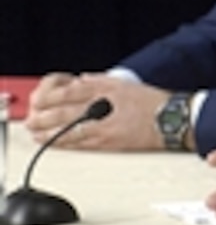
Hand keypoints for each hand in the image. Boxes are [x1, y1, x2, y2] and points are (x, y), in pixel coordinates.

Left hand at [26, 73, 166, 150]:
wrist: (172, 120)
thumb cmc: (153, 102)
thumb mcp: (125, 83)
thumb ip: (100, 80)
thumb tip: (80, 81)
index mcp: (108, 89)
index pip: (71, 90)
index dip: (52, 95)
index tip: (42, 98)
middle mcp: (105, 107)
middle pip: (65, 111)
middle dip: (45, 115)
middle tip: (34, 117)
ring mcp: (105, 126)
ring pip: (69, 129)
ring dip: (49, 131)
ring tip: (38, 132)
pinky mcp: (109, 142)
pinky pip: (80, 143)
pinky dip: (64, 143)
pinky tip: (56, 143)